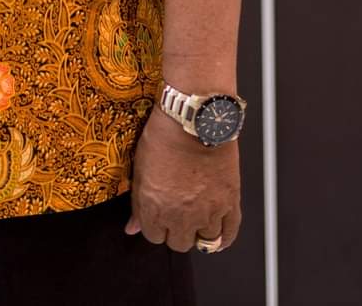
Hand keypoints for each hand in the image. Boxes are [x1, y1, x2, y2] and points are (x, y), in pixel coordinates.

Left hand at [124, 106, 240, 250]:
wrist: (195, 117)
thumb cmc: (166, 134)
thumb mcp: (140, 167)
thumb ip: (137, 204)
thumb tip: (132, 227)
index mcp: (155, 208)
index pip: (153, 236)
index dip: (155, 226)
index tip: (159, 217)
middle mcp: (181, 216)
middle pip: (178, 244)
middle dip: (176, 231)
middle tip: (178, 215)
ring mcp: (207, 212)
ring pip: (204, 243)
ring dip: (199, 233)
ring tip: (197, 218)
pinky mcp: (229, 203)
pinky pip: (229, 234)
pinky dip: (224, 237)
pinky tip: (218, 232)